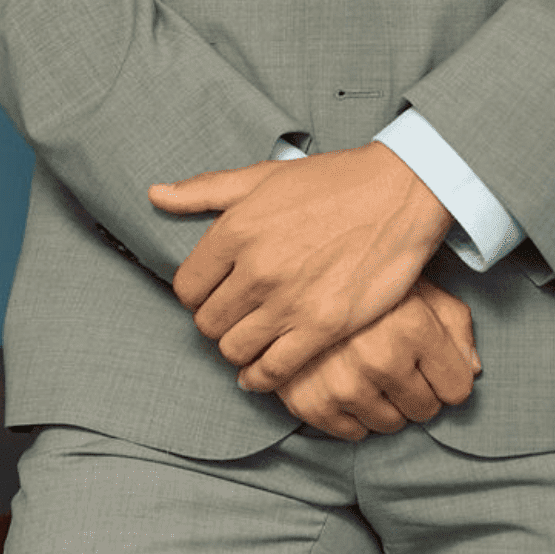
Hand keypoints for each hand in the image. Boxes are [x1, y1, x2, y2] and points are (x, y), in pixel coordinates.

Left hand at [148, 145, 452, 390]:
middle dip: (218, 323)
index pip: (187, 287)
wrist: (399, 192)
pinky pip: (272, 371)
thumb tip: (155, 195)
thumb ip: (205, 189)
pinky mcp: (322, 327)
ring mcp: (288, 301)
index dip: (198, 294)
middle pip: (207, 323)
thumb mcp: (264, 175)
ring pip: (234, 351)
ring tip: (252, 339)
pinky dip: (261, 378)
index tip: (217, 293)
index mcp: (235, 228)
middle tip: (236, 317)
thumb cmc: (332, 181)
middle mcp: (256, 267)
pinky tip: (264, 371)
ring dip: (239, 349)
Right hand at [275, 279, 480, 441]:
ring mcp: (341, 384)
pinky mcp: (309, 402)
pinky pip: (352, 433)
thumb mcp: (421, 287)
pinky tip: (346, 378)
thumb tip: (474, 369)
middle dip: (419, 389)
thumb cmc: (369, 279)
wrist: (297, 273)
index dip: (448, 373)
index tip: (431, 358)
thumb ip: (456, 325)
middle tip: (398, 359)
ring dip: (387, 403)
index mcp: (412, 327)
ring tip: (370, 366)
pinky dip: (354, 413)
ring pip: (390, 425)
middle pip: (425, 410)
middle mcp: (378, 359)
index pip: (457, 388)